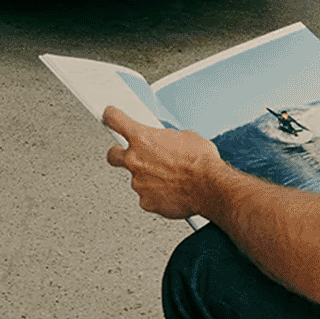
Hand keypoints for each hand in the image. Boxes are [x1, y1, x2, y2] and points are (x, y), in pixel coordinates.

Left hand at [103, 107, 225, 219]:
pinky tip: (171, 192)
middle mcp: (135, 159)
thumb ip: (167, 138)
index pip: (115, 120)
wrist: (209, 187)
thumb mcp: (185, 136)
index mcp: (142, 138)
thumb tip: (166, 141)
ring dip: (147, 178)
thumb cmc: (200, 162)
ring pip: (136, 179)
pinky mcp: (146, 201)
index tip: (110, 116)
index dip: (111, 116)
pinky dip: (156, 195)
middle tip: (131, 154)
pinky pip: (147, 197)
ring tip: (169, 178)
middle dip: (118, 153)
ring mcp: (138, 182)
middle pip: (112, 154)